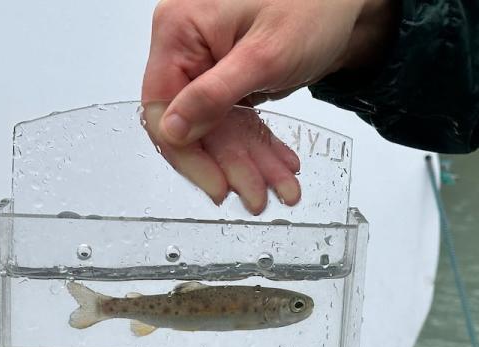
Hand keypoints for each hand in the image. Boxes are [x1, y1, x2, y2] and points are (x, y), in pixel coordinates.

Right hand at [141, 0, 395, 212]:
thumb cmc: (315, 4)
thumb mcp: (263, 56)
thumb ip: (212, 95)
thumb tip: (171, 129)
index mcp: (180, 30)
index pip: (162, 107)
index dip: (188, 154)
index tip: (216, 184)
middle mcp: (187, 46)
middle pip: (192, 124)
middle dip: (229, 165)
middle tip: (255, 196)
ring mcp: (208, 64)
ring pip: (217, 130)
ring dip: (248, 162)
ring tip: (278, 187)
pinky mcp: (229, 78)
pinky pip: (234, 121)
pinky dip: (256, 145)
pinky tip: (277, 165)